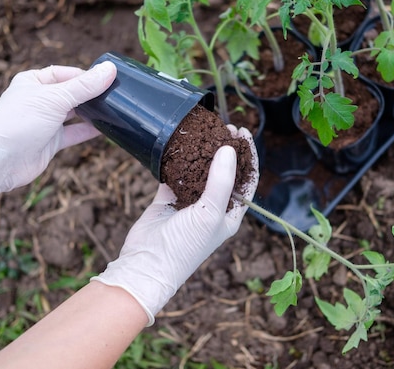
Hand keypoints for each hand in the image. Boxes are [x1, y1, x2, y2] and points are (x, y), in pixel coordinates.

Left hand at [0, 61, 116, 208]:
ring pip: (74, 113)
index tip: (108, 79)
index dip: (86, 76)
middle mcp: (39, 100)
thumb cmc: (19, 122)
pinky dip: (89, 130)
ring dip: (92, 112)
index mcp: (33, 82)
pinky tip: (105, 128)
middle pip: (71, 93)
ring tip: (114, 109)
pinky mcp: (50, 142)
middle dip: (91, 94)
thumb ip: (85, 86)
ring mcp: (45, 122)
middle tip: (115, 94)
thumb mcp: (55, 99)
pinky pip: (75, 133)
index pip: (65, 73)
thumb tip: (110, 69)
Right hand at [92, 125, 258, 324]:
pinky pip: (175, 174)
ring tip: (202, 131)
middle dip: (226, 149)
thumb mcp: (210, 214)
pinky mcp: (167, 199)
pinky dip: (176, 160)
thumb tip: (230, 149)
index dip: (247, 156)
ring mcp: (190, 202)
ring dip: (202, 152)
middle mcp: (212, 207)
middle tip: (223, 127)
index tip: (241, 133)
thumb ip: (221, 181)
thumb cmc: (184, 246)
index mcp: (230, 214)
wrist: (146, 265)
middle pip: (224, 172)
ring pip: (199, 170)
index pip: (246, 179)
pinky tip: (179, 144)